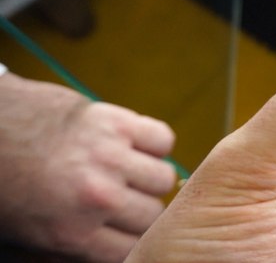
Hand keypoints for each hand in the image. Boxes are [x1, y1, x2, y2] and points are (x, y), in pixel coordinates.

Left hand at [0, 73, 176, 261]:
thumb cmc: (2, 182)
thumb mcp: (29, 234)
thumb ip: (73, 249)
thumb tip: (114, 254)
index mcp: (73, 233)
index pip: (136, 247)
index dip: (133, 237)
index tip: (126, 229)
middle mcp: (98, 198)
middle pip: (153, 214)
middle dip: (139, 208)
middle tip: (123, 198)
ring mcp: (110, 158)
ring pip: (164, 178)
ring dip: (148, 176)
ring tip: (128, 170)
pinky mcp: (117, 122)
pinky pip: (163, 139)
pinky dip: (154, 143)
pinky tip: (134, 145)